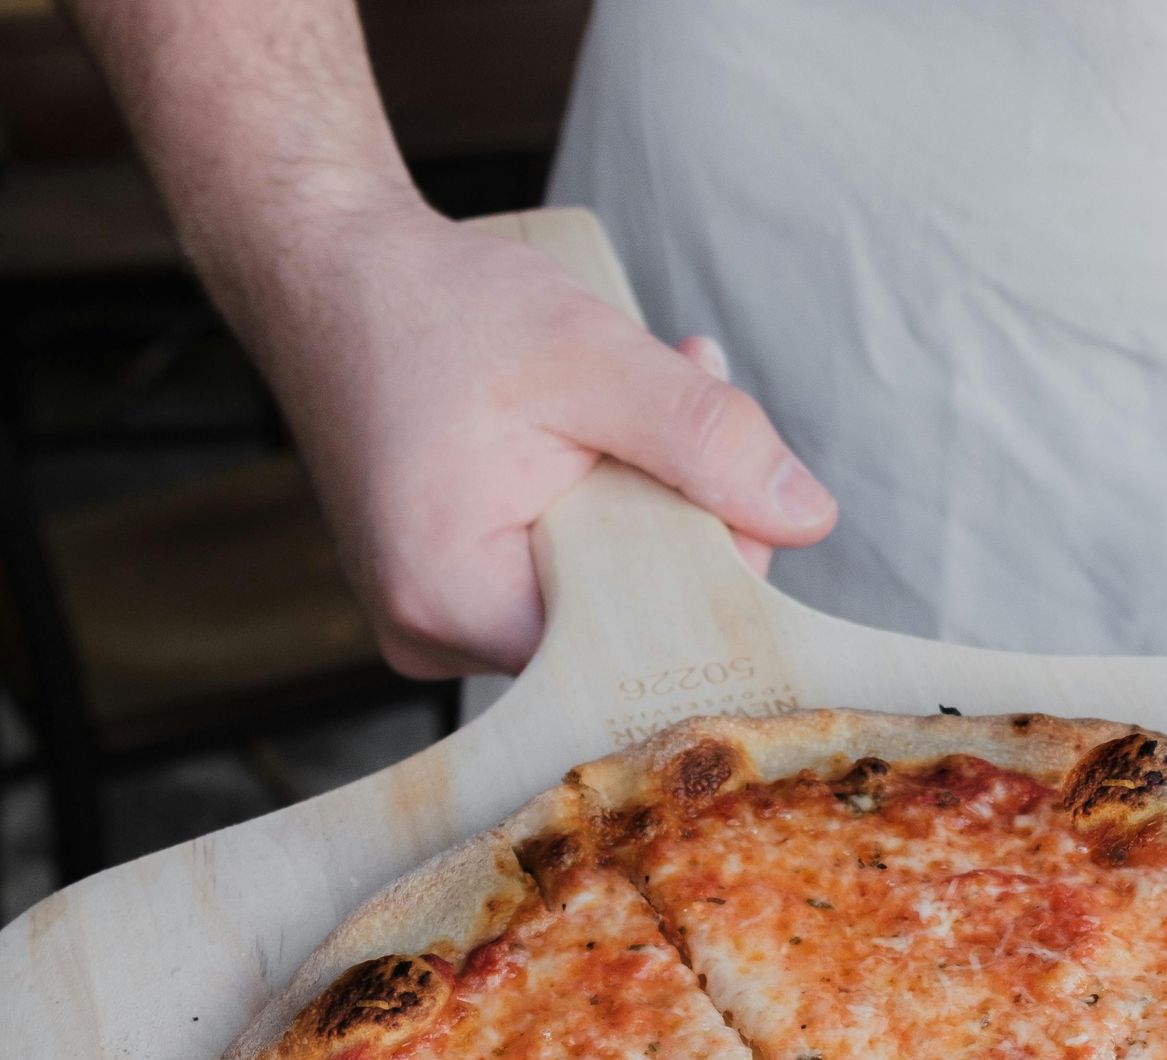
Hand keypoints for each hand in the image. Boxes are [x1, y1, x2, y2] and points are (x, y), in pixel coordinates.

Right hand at [258, 200, 835, 675]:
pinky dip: (608, 508)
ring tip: (661, 384)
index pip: (634, 650)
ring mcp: (441, 626)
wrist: (325, 270)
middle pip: (624, 628)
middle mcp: (438, 639)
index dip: (711, 584)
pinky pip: (565, 576)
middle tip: (710, 395)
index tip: (747, 501)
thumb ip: (701, 438)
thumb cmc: (432, 307)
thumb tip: (811, 517)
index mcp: (458, 602)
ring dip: (653, 503)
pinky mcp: (453, 598)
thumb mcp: (588, 358)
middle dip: (688, 524)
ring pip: (602, 597)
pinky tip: (614, 425)